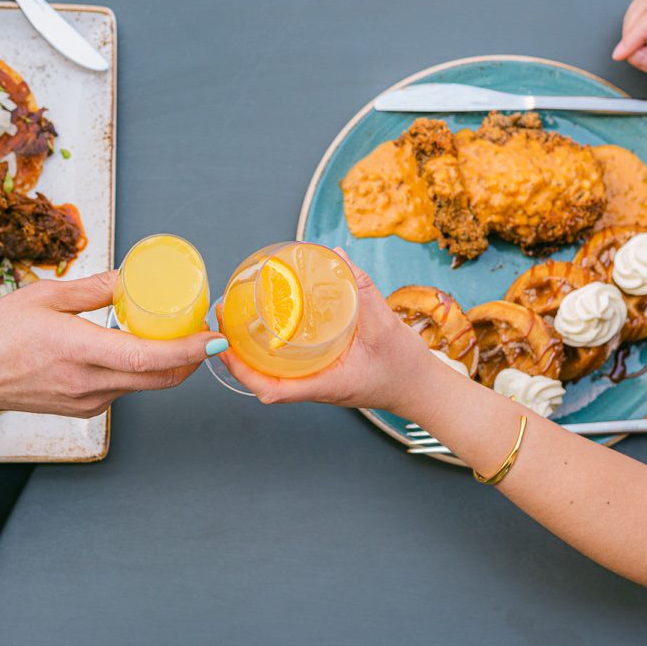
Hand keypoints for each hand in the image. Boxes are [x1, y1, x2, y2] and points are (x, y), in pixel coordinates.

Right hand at [0, 270, 224, 418]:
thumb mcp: (44, 296)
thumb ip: (92, 289)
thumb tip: (128, 279)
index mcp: (80, 350)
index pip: (149, 356)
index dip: (189, 349)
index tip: (214, 336)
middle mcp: (89, 383)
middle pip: (160, 378)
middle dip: (192, 357)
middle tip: (205, 331)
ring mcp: (88, 401)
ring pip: (144, 385)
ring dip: (167, 363)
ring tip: (174, 333)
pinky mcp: (83, 409)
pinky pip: (124, 389)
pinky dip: (140, 370)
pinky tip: (135, 348)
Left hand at [217, 250, 441, 411]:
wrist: (424, 390)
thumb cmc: (404, 369)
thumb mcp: (385, 327)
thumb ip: (362, 290)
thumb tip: (337, 256)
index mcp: (323, 385)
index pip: (270, 389)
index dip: (241, 371)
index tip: (224, 346)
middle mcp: (315, 387)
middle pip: (263, 380)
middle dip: (236, 357)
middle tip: (222, 320)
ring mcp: (319, 382)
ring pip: (274, 374)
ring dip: (251, 354)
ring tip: (235, 320)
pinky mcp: (325, 374)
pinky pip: (290, 367)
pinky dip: (273, 350)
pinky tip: (269, 326)